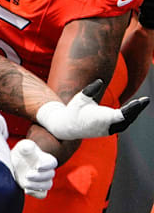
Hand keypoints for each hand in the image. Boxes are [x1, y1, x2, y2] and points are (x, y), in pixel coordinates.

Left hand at [10, 139, 56, 198]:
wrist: (13, 164)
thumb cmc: (20, 153)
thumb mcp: (22, 147)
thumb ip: (26, 146)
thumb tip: (30, 147)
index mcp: (46, 159)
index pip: (52, 163)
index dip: (47, 165)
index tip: (37, 166)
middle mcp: (47, 171)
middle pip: (50, 175)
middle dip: (39, 176)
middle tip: (27, 175)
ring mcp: (42, 180)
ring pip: (47, 185)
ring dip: (37, 186)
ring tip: (26, 183)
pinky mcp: (37, 189)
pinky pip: (42, 194)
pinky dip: (36, 194)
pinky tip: (26, 190)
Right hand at [35, 79, 149, 139]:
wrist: (66, 126)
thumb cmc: (73, 110)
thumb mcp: (79, 98)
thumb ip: (90, 90)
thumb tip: (100, 81)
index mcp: (99, 119)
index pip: (120, 116)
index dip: (131, 109)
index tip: (139, 102)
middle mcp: (105, 127)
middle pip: (126, 120)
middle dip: (136, 110)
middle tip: (146, 100)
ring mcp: (107, 131)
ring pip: (125, 123)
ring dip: (134, 113)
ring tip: (142, 102)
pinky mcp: (108, 131)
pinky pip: (122, 124)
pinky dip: (129, 116)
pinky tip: (135, 108)